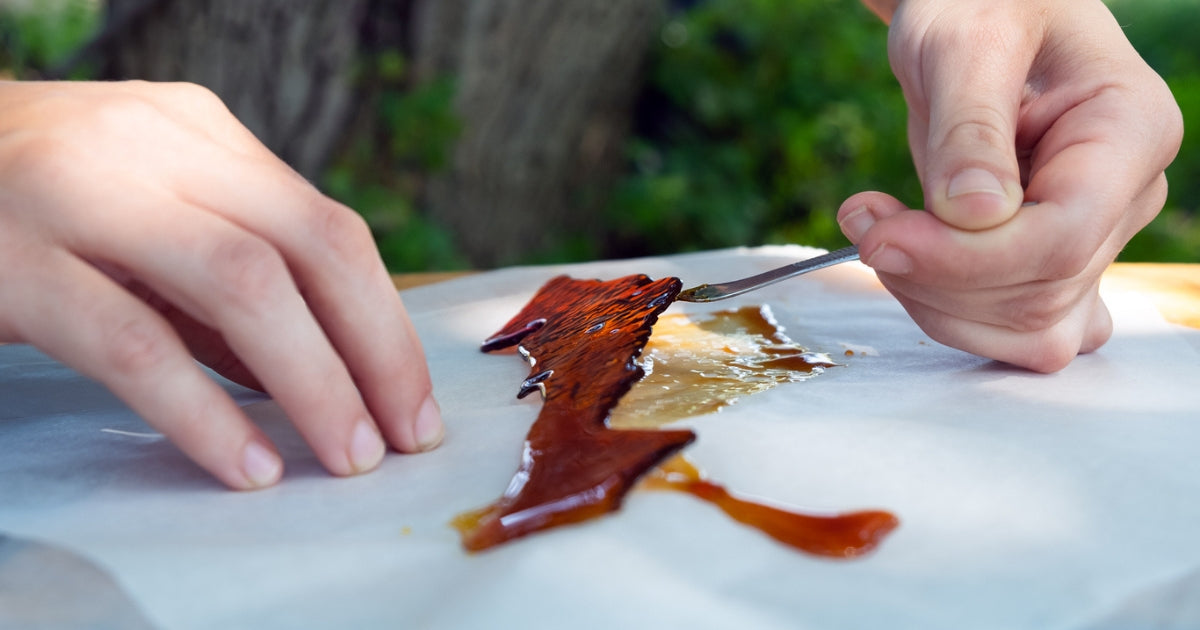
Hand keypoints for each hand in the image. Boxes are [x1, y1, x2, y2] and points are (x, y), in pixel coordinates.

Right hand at [0, 80, 443, 487]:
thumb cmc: (31, 212)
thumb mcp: (145, 223)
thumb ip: (226, 286)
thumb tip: (327, 375)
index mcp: (200, 133)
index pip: (330, 228)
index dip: (386, 322)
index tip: (415, 403)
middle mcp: (154, 143)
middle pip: (310, 248)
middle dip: (374, 353)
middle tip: (403, 440)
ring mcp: (81, 190)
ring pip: (243, 285)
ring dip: (313, 384)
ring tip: (346, 458)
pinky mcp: (13, 260)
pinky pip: (137, 342)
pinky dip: (205, 412)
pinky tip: (246, 464)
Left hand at [841, 0, 1182, 371]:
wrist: (977, 10)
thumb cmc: (979, 4)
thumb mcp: (962, 42)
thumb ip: (969, 127)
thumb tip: (975, 217)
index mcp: (1128, 131)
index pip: (1059, 239)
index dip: (962, 258)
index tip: (879, 234)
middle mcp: (1125, 196)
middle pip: (1037, 294)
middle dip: (933, 275)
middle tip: (863, 218)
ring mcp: (1094, 236)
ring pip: (1028, 330)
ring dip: (933, 299)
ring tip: (876, 227)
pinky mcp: (1050, 261)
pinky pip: (1016, 330)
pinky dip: (949, 311)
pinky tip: (907, 255)